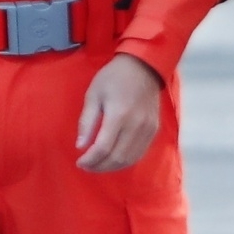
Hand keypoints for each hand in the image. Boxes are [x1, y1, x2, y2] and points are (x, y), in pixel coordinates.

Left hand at [73, 54, 163, 173]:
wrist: (143, 66)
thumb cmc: (113, 78)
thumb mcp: (93, 95)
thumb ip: (87, 122)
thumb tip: (80, 146)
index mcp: (119, 115)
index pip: (103, 148)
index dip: (90, 160)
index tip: (79, 162)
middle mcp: (136, 125)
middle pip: (117, 157)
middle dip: (100, 166)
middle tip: (86, 166)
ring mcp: (148, 129)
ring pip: (130, 159)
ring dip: (112, 167)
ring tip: (98, 165)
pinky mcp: (154, 129)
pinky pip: (140, 153)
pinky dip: (126, 160)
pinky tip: (113, 158)